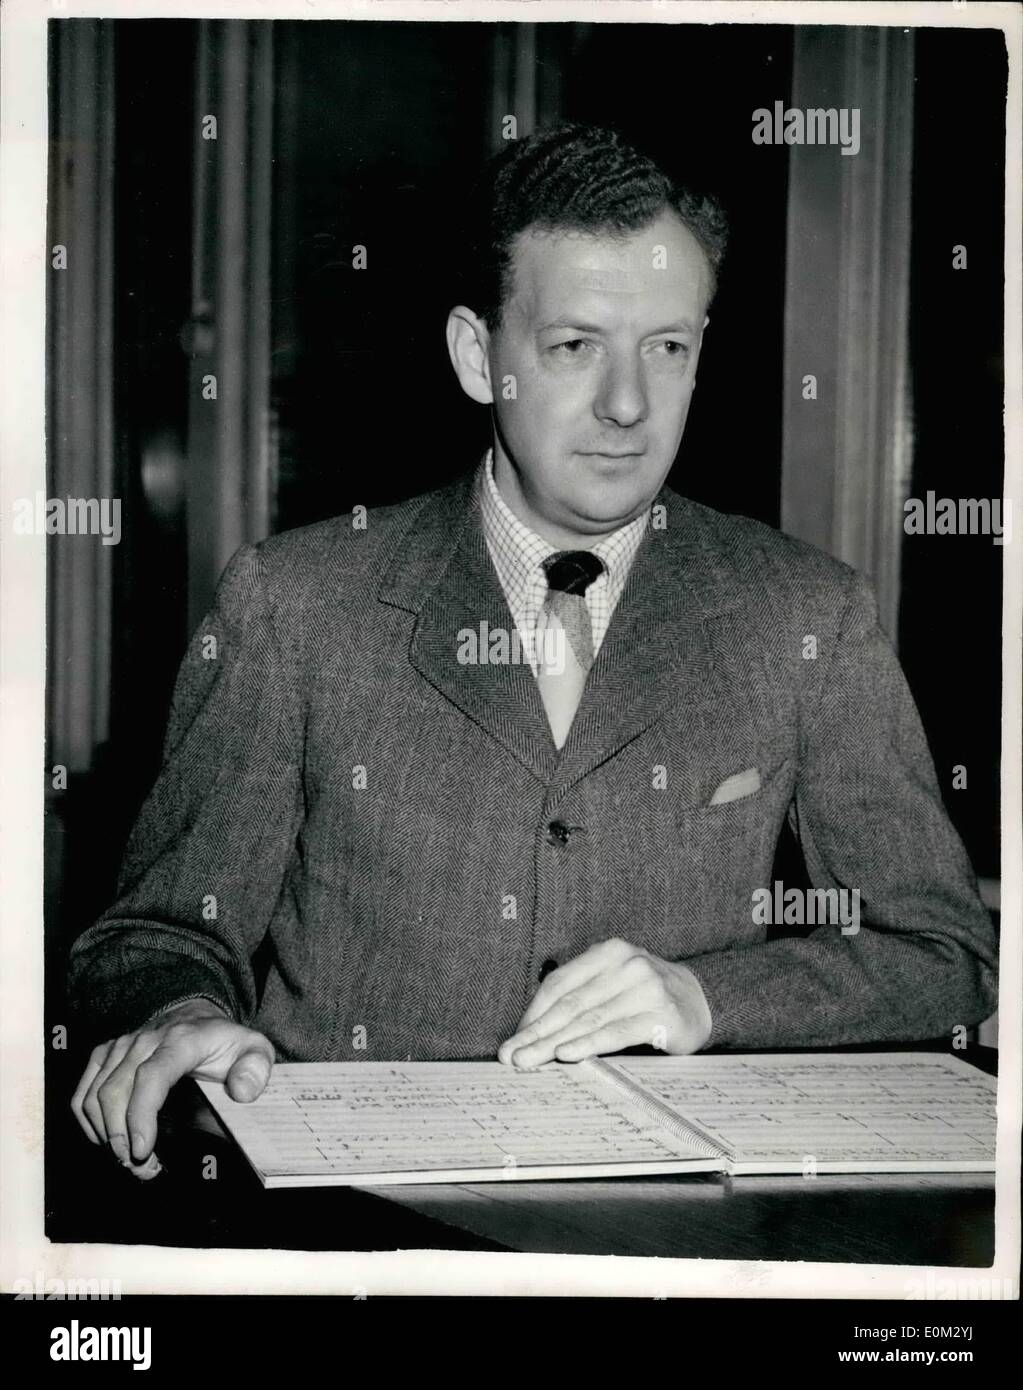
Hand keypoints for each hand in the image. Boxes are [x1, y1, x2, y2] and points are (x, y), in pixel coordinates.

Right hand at [70, 999, 273, 1176]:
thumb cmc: (224, 1042)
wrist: (197, 1018)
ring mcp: (121, 1047)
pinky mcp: (105, 1055)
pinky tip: (105, 1141)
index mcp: (182, 1041)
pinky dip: (88, 1121)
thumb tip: (242, 1091)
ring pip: (96, 1095)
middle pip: (116, 1091)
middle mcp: (145, 1040)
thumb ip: (256, 1069)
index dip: (141, 1114)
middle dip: (122, 1137)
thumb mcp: (254, 1050)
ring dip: (105, 1134)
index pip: (152, 1076)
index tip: (143, 1149)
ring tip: (129, 1160)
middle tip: (142, 1168)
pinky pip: (83, 1091)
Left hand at [497, 938, 712, 1068]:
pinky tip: (567, 1055)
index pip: (560, 983)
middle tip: (510, 1055)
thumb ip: (582, 995)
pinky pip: (615, 1032)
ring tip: (529, 1060)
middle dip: (536, 1032)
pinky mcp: (660, 1014)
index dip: (534, 1012)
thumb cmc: (646, 995)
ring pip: (588, 1019)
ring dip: (554, 1043)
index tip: (514, 1036)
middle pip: (570, 1004)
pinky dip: (588, 1044)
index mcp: (608, 952)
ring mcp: (644, 988)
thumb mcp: (614, 982)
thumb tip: (532, 1029)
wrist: (702, 1001)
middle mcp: (626, 964)